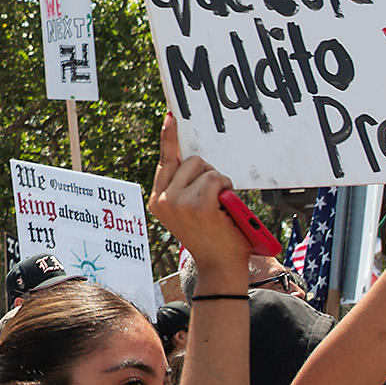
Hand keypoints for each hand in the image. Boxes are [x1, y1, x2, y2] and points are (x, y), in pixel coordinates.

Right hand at [146, 115, 246, 281]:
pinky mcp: (198, 206)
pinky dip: (226, 189)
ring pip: (205, 169)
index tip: (171, 117)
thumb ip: (184, 187)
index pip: (165, 161)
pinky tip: (225, 208)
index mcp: (158, 200)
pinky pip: (217, 179)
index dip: (169, 138)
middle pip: (191, 161)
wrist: (219, 267)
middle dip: (208, 173)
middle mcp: (163, 200)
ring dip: (219, 183)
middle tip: (215, 199)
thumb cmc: (211, 238)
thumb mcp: (188, 212)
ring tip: (220, 207)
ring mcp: (179, 203)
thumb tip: (194, 159)